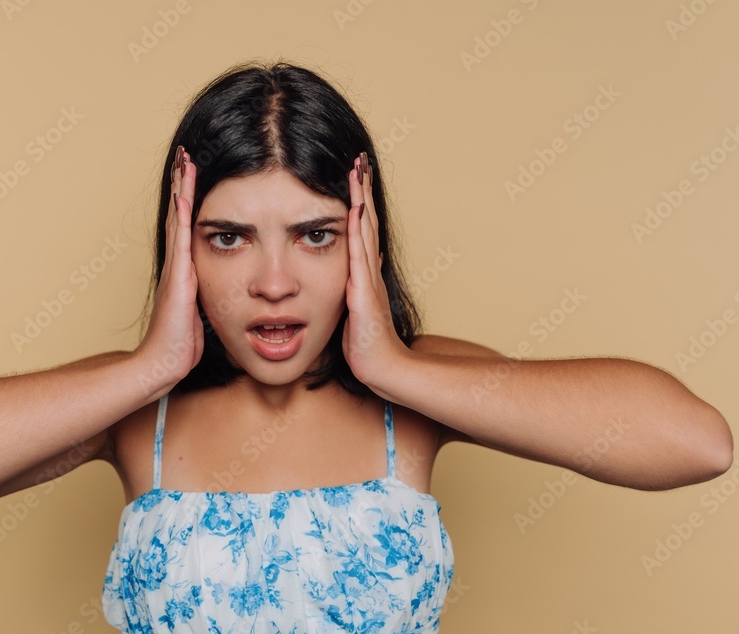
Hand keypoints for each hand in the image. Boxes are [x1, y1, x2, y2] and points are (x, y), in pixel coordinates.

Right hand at [134, 145, 204, 392]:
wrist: (163, 363)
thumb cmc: (181, 344)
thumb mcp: (200, 314)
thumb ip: (205, 299)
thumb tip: (224, 294)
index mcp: (185, 270)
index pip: (187, 227)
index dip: (190, 200)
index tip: (194, 175)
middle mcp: (178, 263)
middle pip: (180, 213)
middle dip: (183, 184)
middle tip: (186, 154)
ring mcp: (175, 268)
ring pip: (178, 218)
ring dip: (181, 188)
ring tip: (184, 160)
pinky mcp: (178, 276)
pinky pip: (180, 238)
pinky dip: (181, 213)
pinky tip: (184, 192)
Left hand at [341, 152, 410, 392]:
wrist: (385, 369)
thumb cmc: (368, 346)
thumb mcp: (356, 310)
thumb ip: (356, 286)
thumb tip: (358, 263)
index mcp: (364, 273)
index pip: (361, 228)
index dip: (357, 201)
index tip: (353, 174)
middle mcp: (369, 270)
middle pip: (366, 220)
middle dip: (362, 189)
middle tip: (359, 158)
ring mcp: (369, 279)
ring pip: (365, 230)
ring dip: (361, 200)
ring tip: (358, 171)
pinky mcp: (364, 292)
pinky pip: (360, 256)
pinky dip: (359, 231)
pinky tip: (355, 211)